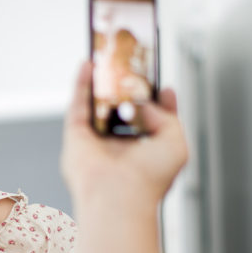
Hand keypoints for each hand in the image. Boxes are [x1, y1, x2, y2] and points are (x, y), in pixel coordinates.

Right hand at [61, 62, 187, 208]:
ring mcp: (96, 142)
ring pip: (98, 105)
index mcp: (143, 152)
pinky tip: (88, 64)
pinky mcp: (76, 138)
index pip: (150, 122)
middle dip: (127, 86)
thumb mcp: (176, 142)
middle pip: (122, 110)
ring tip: (108, 55)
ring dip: (101, 81)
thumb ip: (167, 116)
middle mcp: (118, 147)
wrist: (119, 198)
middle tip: (132, 63)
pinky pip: (78, 105)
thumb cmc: (149, 179)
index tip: (161, 84)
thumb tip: (145, 101)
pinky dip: (81, 84)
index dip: (157, 102)